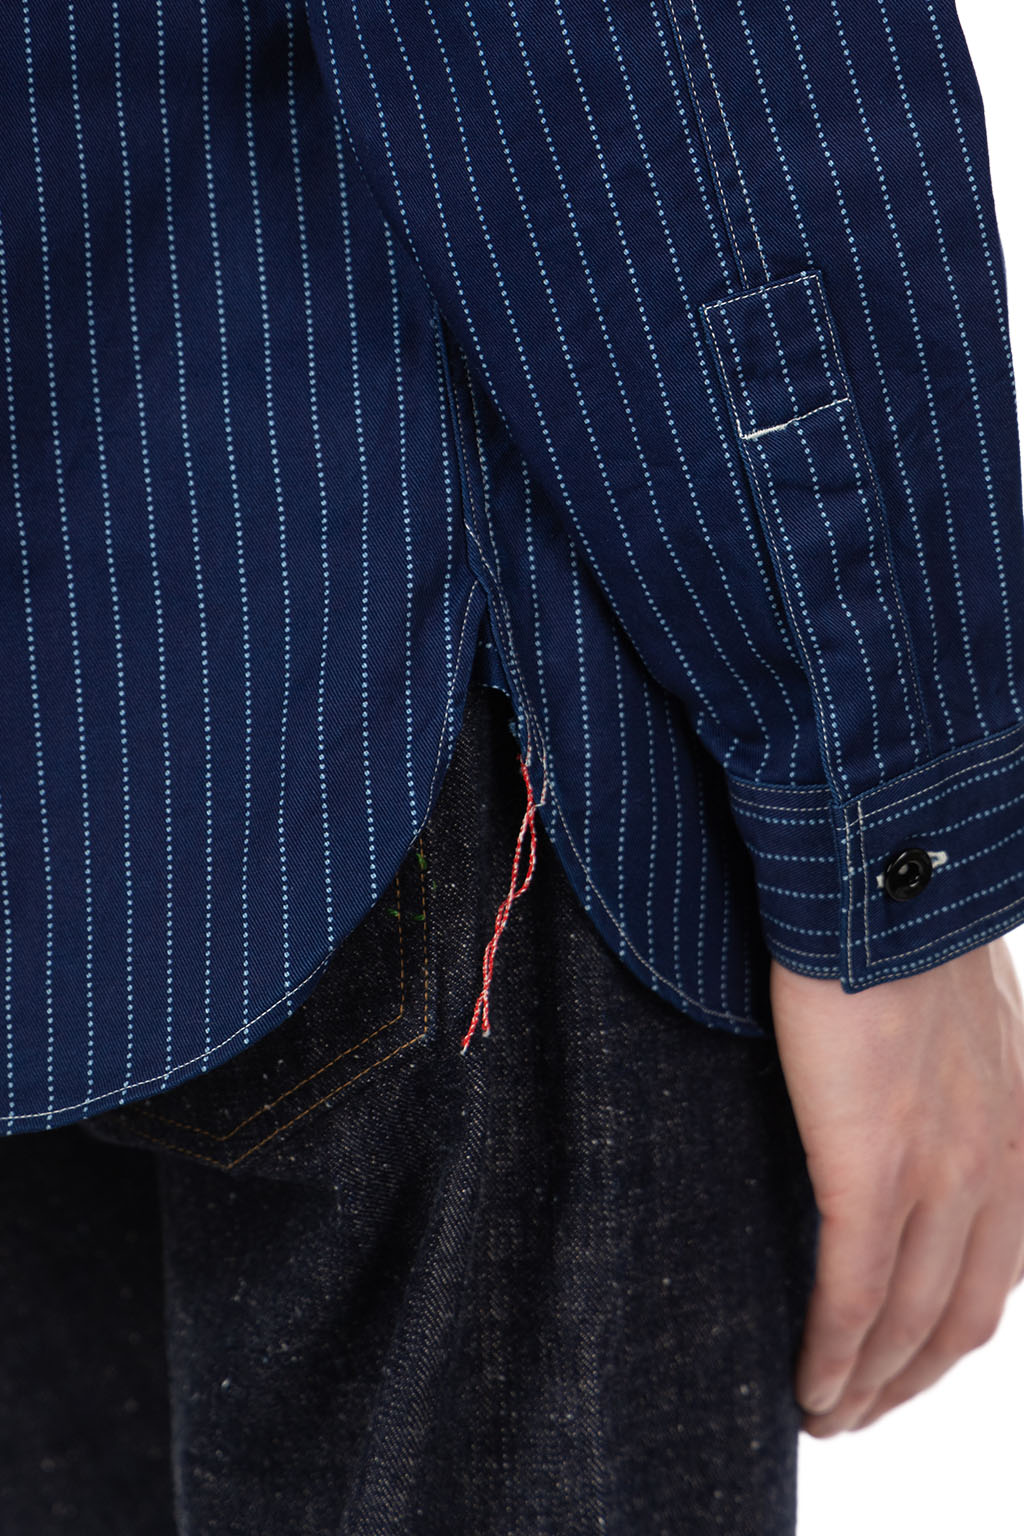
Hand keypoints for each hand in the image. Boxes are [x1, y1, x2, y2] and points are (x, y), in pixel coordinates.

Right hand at [770, 937, 1023, 1436]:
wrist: (883, 872)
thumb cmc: (903, 922)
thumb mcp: (963, 1009)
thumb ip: (954, 1071)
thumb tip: (909, 1098)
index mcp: (1023, 1128)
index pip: (999, 1269)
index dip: (948, 1332)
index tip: (903, 1360)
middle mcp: (1000, 1164)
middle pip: (960, 1313)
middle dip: (910, 1378)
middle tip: (858, 1409)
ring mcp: (941, 1169)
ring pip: (908, 1318)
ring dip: (867, 1383)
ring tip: (824, 1414)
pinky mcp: (873, 1165)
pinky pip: (853, 1290)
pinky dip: (832, 1352)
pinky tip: (809, 1386)